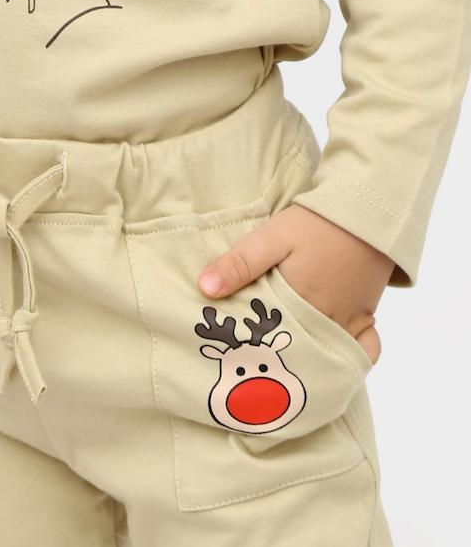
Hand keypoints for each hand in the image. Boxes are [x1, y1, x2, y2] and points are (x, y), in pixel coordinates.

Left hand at [198, 204, 395, 363]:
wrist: (367, 210)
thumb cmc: (317, 223)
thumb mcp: (272, 237)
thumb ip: (240, 263)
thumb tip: (205, 289)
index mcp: (298, 305)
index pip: (268, 341)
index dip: (249, 349)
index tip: (233, 351)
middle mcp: (325, 320)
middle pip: (297, 352)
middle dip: (277, 359)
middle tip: (255, 357)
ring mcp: (349, 320)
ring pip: (326, 355)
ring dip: (306, 360)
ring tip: (283, 358)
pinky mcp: (367, 314)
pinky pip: (365, 350)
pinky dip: (349, 357)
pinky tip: (329, 354)